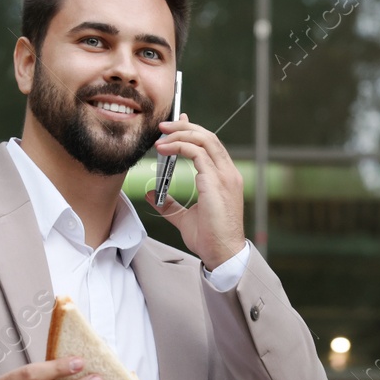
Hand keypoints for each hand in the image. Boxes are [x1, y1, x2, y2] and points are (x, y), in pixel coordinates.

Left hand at [145, 112, 245, 269]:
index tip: (176, 125)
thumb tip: (152, 194)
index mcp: (225, 178)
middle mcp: (228, 173)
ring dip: (180, 132)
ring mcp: (224, 176)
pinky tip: (164, 149)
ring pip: (204, 139)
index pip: (211, 145)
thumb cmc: (210, 239)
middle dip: (184, 126)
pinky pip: (196, 153)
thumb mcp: (185, 218)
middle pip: (208, 136)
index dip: (193, 131)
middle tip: (163, 125)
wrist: (222, 254)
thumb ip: (170, 204)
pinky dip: (179, 146)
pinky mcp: (215, 182)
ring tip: (161, 135)